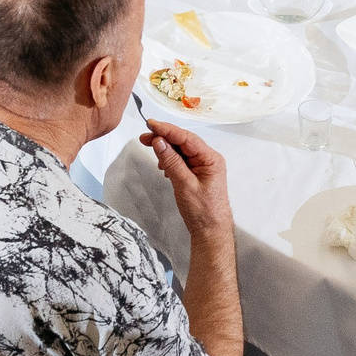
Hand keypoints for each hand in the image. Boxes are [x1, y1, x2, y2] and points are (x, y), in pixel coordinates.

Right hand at [140, 119, 232, 239]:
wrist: (210, 231)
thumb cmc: (203, 212)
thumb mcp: (185, 185)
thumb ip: (172, 162)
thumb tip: (159, 142)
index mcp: (210, 159)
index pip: (186, 137)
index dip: (168, 129)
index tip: (152, 124)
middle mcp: (208, 159)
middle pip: (183, 141)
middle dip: (164, 138)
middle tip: (145, 136)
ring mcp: (202, 166)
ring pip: (181, 150)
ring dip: (166, 149)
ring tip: (152, 150)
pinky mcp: (196, 173)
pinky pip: (181, 160)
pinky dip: (170, 159)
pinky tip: (163, 164)